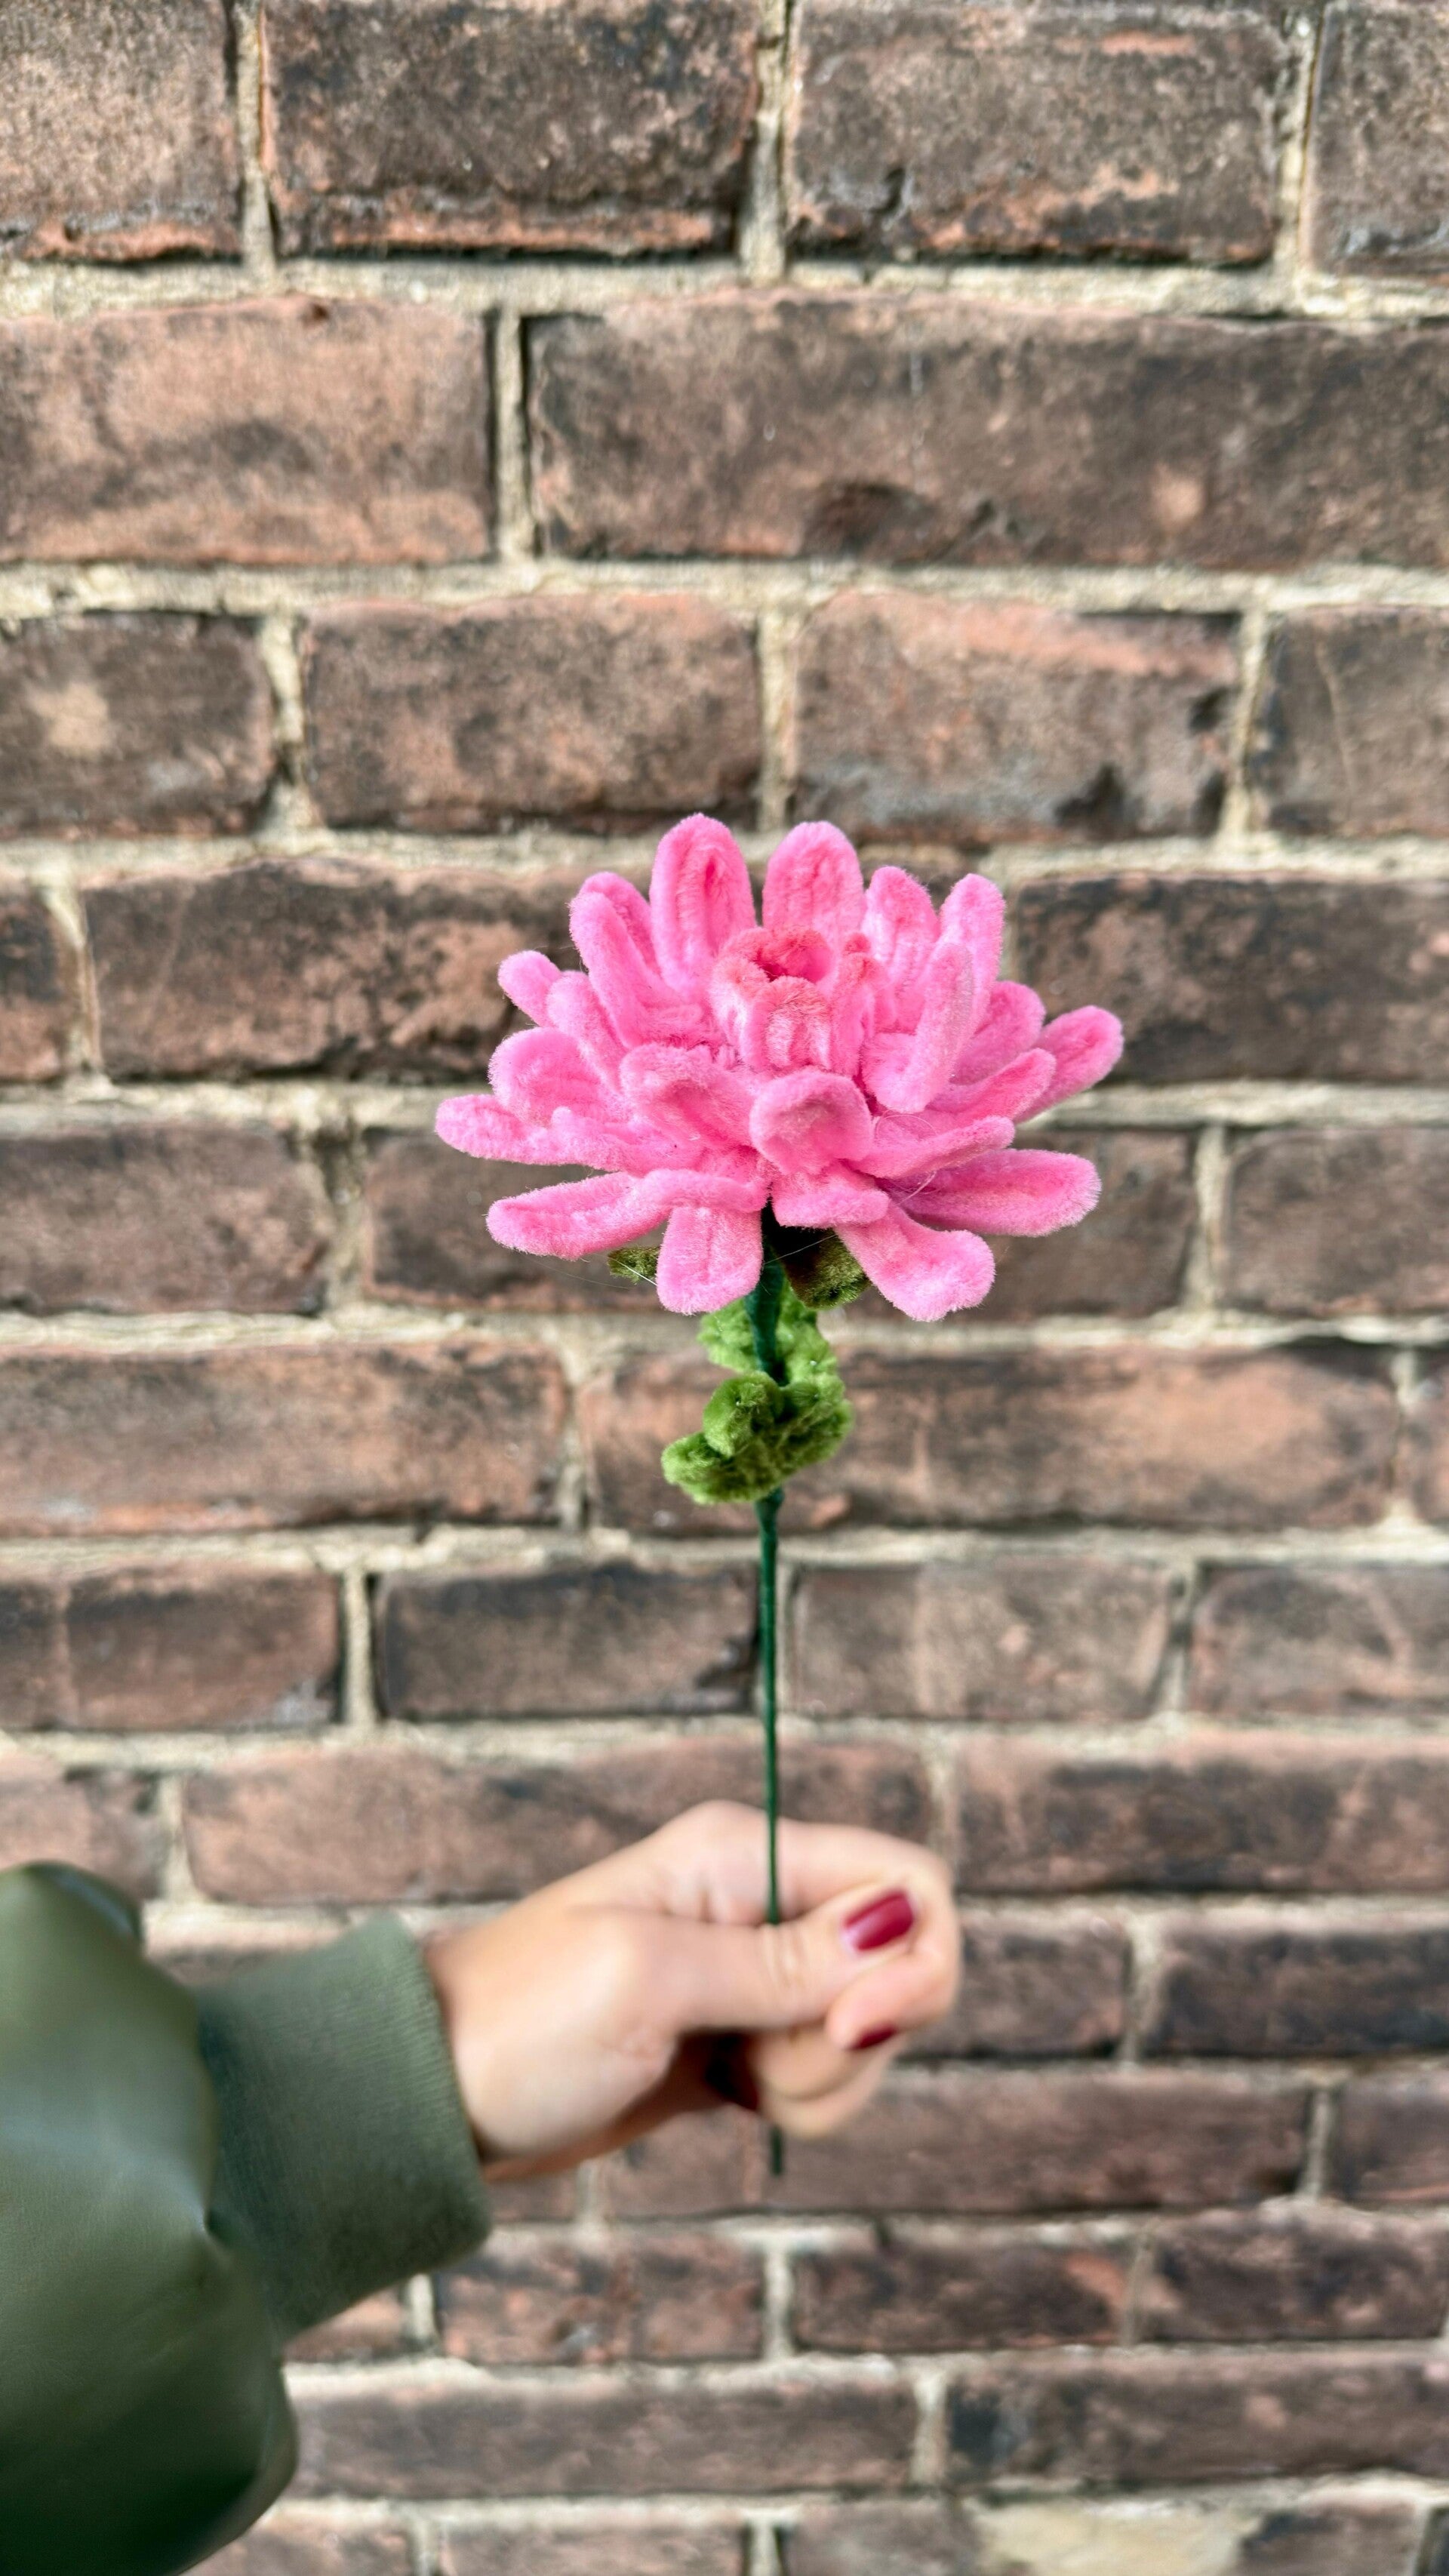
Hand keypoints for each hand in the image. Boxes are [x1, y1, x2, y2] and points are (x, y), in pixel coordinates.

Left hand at [425, 1802, 957, 2178]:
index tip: (850, 2025)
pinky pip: (826, 2068)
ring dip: (828, 2077)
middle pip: (899, 1960)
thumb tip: (901, 1922)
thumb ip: (779, 1961)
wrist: (437, 2094)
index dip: (912, 1958)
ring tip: (736, 2082)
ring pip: (869, 2024)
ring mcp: (755, 1973)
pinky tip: (737, 2099)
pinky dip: (805, 2099)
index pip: (905, 1880)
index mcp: (744, 1854)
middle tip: (768, 2064)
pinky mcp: (743, 2037)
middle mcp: (763, 1900)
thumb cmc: (520, 2020)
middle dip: (863, 2034)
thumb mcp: (647, 1980)